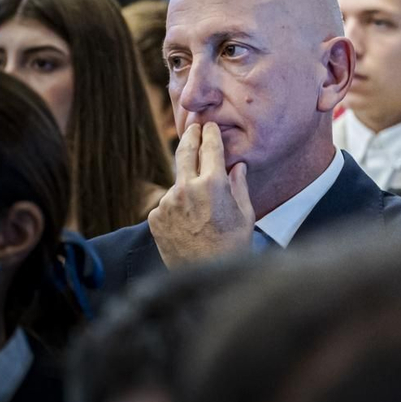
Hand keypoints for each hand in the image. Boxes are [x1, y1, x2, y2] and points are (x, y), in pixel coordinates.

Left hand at [148, 122, 255, 266]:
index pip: (210, 148)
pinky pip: (169, 203)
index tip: (210, 126)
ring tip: (202, 208)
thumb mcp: (245, 214)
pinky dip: (178, 206)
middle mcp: (186, 188)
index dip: (210, 134)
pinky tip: (190, 224)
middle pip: (185, 152)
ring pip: (178, 183)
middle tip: (193, 127)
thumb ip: (239, 185)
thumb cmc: (232, 246)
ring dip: (187, 184)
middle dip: (190, 136)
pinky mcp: (155, 216)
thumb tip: (237, 166)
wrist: (205, 276)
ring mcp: (167, 202)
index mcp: (212, 184)